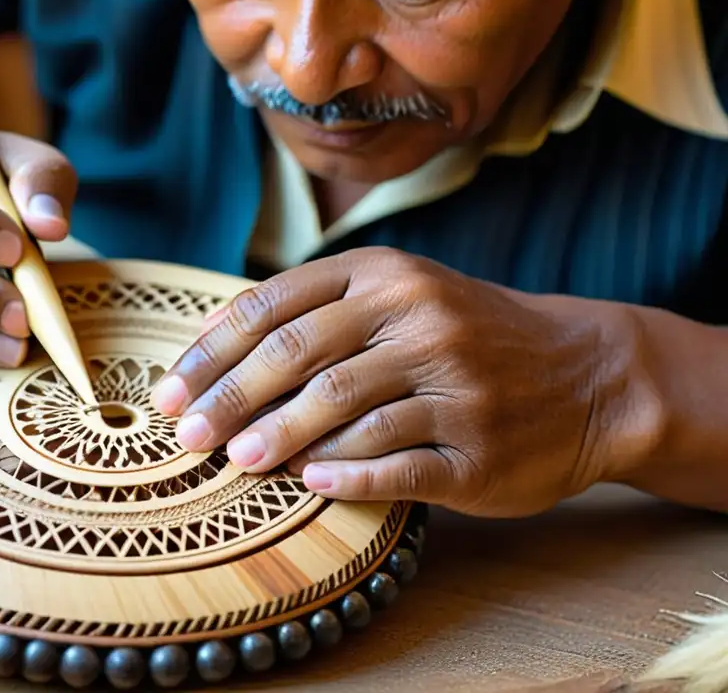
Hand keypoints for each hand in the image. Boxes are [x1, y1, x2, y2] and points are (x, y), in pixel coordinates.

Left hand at [151, 247, 616, 517]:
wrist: (586, 372)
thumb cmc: (466, 333)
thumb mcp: (399, 293)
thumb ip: (313, 307)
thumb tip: (211, 336)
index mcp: (386, 274)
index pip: (275, 307)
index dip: (213, 352)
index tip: (169, 391)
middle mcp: (419, 318)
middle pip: (301, 356)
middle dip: (231, 397)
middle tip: (187, 434)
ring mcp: (455, 382)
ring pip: (346, 409)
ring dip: (279, 437)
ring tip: (236, 460)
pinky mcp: (480, 447)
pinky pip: (398, 462)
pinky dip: (347, 473)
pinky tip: (310, 481)